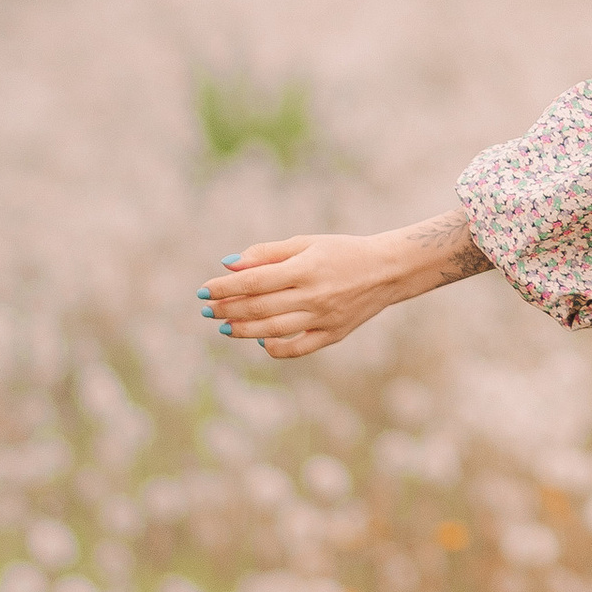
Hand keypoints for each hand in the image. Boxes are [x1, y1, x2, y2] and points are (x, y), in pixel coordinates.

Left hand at [200, 209, 490, 359]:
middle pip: (258, 307)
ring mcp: (323, 318)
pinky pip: (298, 348)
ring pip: (272, 330)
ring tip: (223, 326)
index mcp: (305, 268)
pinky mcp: (333, 334)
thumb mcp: (306, 243)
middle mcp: (313, 295)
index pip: (253, 280)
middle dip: (227, 309)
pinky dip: (275, 347)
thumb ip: (267, 253)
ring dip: (242, 329)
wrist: (388, 270)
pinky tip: (259, 341)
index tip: (203, 290)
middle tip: (206, 310)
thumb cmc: (342, 251)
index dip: (224, 287)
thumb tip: (229, 264)